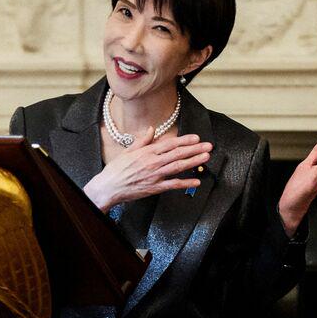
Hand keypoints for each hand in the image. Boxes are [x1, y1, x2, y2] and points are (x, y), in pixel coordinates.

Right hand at [84, 127, 211, 209]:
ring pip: (178, 167)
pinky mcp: (155, 188)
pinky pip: (173, 185)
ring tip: (205, 157)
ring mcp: (155, 175)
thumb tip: (151, 129)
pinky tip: (196, 181)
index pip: (170, 144)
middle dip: (195, 149)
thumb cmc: (116, 169)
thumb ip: (142, 140)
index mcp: (147, 152)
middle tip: (208, 146)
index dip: (185, 140)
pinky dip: (185, 183)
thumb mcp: (128, 150)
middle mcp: (153, 162)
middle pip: (178, 154)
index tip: (196, 137)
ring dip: (194, 162)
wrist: (108, 187)